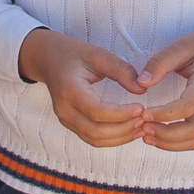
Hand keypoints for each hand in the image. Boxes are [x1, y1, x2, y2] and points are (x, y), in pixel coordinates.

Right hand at [17, 28, 147, 147]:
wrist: (48, 59)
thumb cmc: (73, 54)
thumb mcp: (98, 55)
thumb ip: (121, 70)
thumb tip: (141, 89)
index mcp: (69, 89)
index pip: (97, 111)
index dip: (121, 114)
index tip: (141, 108)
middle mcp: (64, 109)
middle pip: (95, 131)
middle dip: (123, 129)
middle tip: (144, 120)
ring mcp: (65, 119)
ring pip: (94, 139)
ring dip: (119, 138)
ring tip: (140, 127)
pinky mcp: (70, 124)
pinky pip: (91, 138)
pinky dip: (111, 139)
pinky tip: (128, 131)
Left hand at [133, 22, 193, 151]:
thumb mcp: (181, 46)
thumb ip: (160, 63)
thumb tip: (141, 83)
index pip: (188, 106)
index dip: (165, 114)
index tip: (143, 114)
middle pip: (193, 130)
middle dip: (166, 134)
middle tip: (142, 128)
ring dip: (169, 143)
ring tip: (146, 135)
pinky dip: (176, 144)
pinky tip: (157, 136)